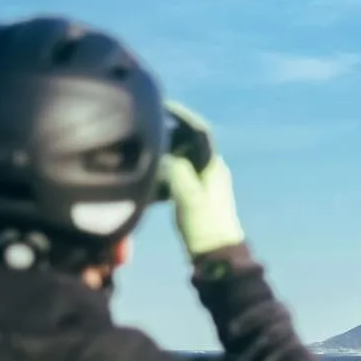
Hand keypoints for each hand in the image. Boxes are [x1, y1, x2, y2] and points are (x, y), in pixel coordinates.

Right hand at [160, 101, 245, 255]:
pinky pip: (179, 176)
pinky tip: (151, 179)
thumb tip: (162, 154)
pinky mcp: (197, 197)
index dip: (182, 116)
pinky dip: (165, 173)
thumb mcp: (188, 195)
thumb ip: (176, 169)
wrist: (216, 255)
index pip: (199, 131)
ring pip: (183, 159)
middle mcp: (212, 170)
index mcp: (213, 165)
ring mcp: (205, 184)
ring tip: (144, 151)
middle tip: (146, 128)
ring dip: (165, 154)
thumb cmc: (205, 225)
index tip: (163, 106)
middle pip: (189, 142)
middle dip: (169, 133)